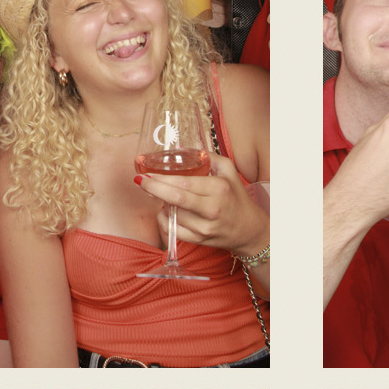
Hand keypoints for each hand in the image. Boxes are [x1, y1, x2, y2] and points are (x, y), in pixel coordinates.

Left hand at [140, 154, 267, 258]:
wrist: (248, 230)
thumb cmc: (236, 198)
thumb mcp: (229, 172)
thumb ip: (208, 157)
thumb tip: (181, 148)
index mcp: (219, 189)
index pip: (185, 183)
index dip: (162, 179)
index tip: (147, 173)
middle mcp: (212, 209)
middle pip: (175, 199)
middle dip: (153, 189)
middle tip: (140, 181)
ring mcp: (204, 227)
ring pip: (172, 214)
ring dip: (160, 204)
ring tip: (160, 195)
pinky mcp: (199, 240)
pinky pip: (172, 230)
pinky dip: (164, 220)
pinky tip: (166, 212)